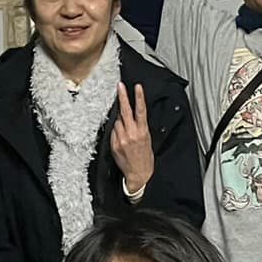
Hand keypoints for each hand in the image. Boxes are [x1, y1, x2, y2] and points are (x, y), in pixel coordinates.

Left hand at [109, 84, 154, 198]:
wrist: (138, 174)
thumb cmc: (145, 158)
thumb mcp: (147, 140)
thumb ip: (139, 127)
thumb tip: (131, 116)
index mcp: (142, 132)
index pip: (141, 111)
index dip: (139, 98)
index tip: (137, 87)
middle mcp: (131, 134)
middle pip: (125, 111)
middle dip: (123, 97)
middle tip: (120, 86)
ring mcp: (121, 139)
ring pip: (117, 121)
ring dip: (119, 120)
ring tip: (125, 127)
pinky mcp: (114, 145)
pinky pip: (113, 132)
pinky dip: (116, 131)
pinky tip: (120, 136)